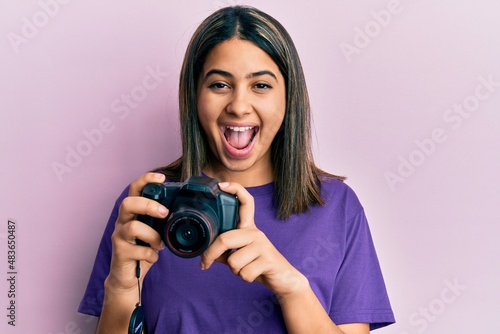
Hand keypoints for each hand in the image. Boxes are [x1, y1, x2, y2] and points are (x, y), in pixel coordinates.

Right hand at [106, 172, 167, 291]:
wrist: (128, 277)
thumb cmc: (143, 250)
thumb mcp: (155, 231)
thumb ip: (162, 220)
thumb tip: (185, 208)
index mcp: (133, 213)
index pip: (134, 189)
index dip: (146, 180)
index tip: (162, 177)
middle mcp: (123, 222)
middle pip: (128, 203)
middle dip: (148, 205)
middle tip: (164, 213)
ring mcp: (119, 237)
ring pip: (132, 228)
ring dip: (152, 235)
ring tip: (160, 243)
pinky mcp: (121, 253)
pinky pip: (139, 250)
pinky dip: (151, 254)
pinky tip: (154, 256)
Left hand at [200, 182, 307, 297]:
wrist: (283, 279)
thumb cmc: (257, 264)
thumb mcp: (239, 255)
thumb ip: (224, 251)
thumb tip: (204, 253)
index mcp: (248, 228)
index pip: (245, 202)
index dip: (234, 190)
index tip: (220, 186)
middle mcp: (256, 232)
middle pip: (225, 238)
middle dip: (210, 254)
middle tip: (204, 263)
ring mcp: (263, 245)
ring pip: (233, 260)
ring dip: (234, 270)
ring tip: (245, 268)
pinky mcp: (268, 260)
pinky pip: (244, 272)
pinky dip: (244, 278)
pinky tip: (254, 274)